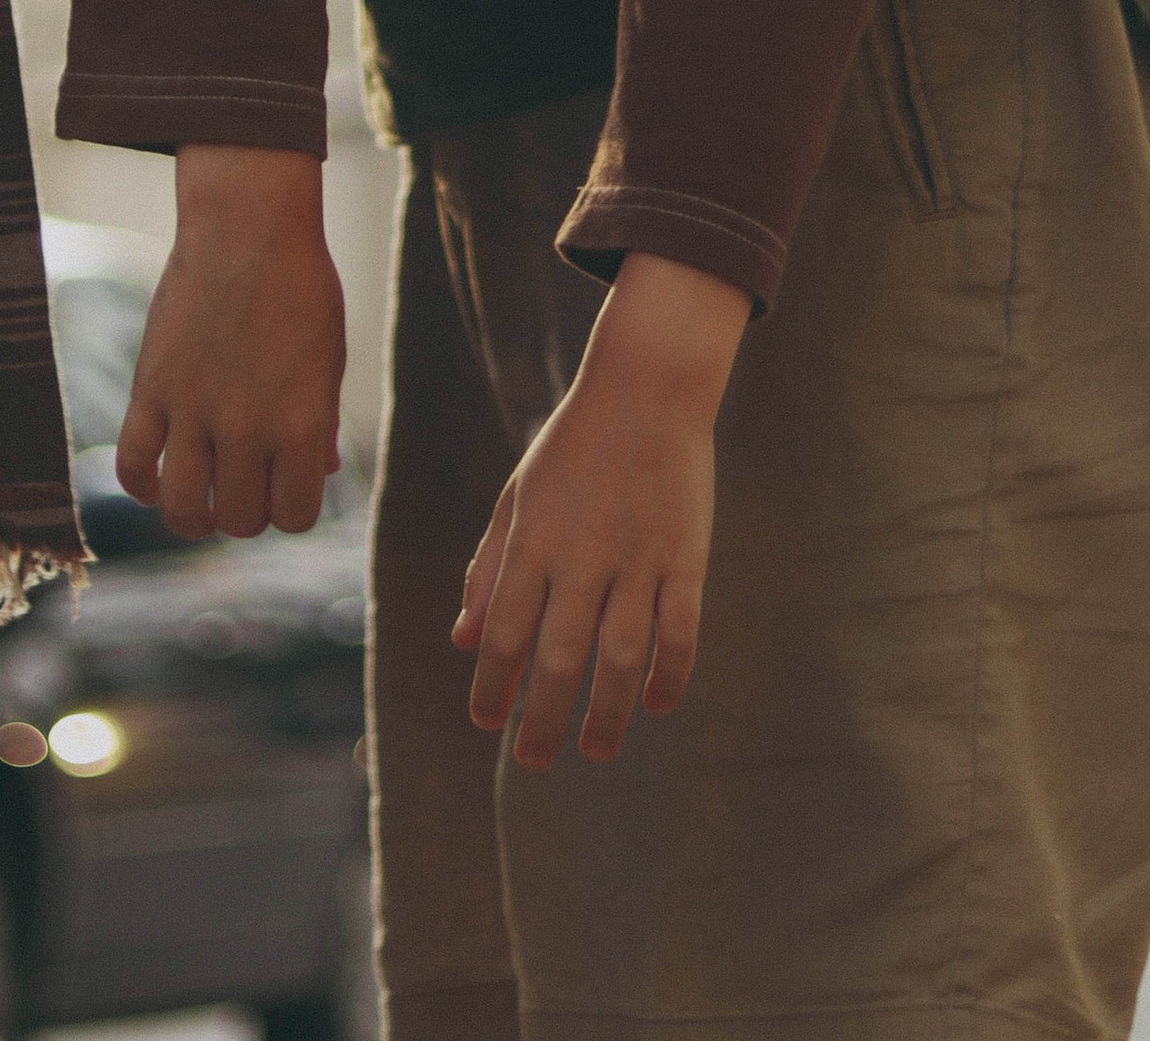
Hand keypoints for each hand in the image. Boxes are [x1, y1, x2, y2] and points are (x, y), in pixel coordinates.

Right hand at [115, 148, 344, 540]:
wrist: (247, 226)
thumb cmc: (299, 287)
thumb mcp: (328, 357)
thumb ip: (320, 421)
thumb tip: (318, 472)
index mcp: (302, 422)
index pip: (295, 516)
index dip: (291, 510)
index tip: (285, 488)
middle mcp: (248, 426)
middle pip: (239, 519)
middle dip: (244, 513)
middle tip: (245, 486)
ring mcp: (194, 409)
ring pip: (182, 508)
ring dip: (193, 518)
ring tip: (200, 504)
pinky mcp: (151, 387)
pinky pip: (132, 464)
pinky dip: (141, 486)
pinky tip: (156, 481)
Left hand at [454, 250, 746, 768]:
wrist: (646, 387)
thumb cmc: (573, 447)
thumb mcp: (517, 498)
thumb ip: (489, 570)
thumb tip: (463, 642)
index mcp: (533, 540)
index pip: (505, 632)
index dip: (492, 684)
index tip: (485, 722)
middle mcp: (583, 555)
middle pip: (560, 659)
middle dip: (542, 720)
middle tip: (534, 762)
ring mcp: (639, 558)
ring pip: (621, 658)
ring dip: (607, 714)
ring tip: (594, 750)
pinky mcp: (686, 556)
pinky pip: (680, 631)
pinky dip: (670, 675)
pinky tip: (658, 705)